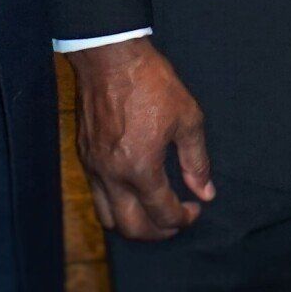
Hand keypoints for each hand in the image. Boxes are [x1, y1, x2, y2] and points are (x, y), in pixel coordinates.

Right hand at [67, 36, 215, 240]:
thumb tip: (205, 192)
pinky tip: (134, 192)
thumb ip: (196, 160)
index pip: (163, 213)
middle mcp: (112, 176)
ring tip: (154, 213)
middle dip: (158, 233)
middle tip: (176, 221)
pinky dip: (116, 205)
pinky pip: (97, 196)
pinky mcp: (85, 157)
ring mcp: (93, 168)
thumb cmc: (151, 83)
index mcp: (140, 168)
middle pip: (132, 229)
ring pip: (108, 218)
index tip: (196, 209)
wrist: (110, 58)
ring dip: (133, 224)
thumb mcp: (187, 118)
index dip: (184, 219)